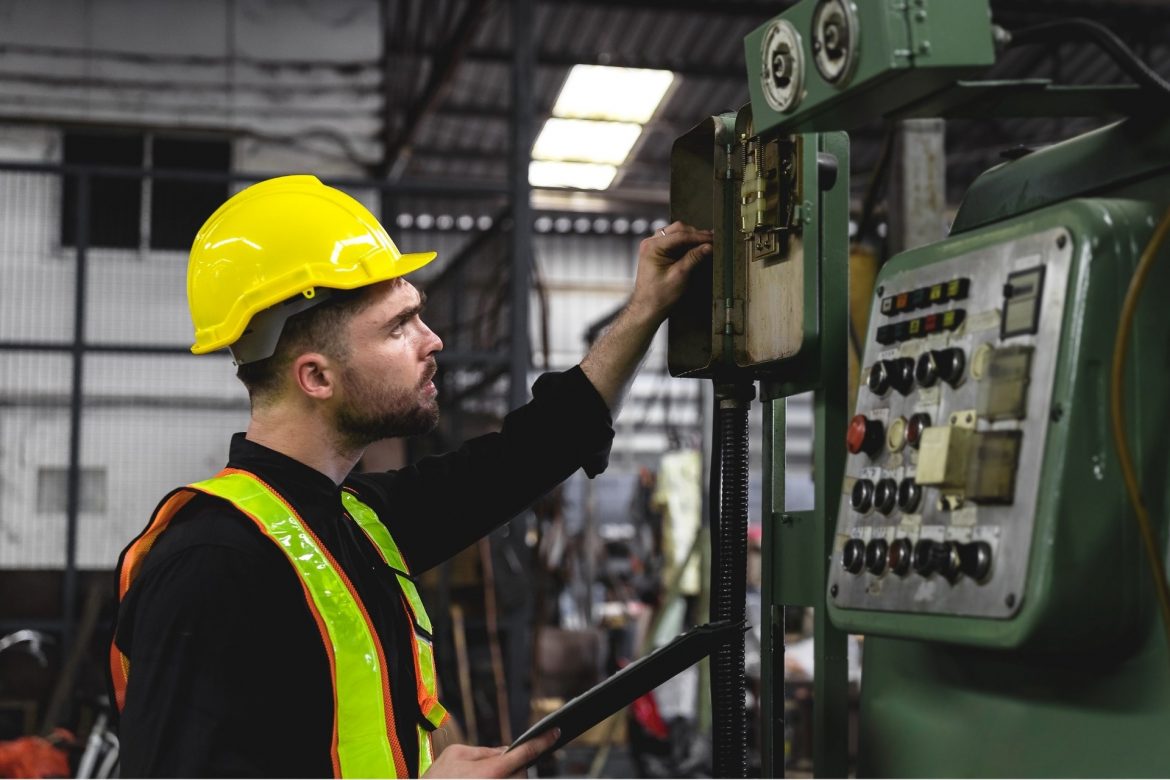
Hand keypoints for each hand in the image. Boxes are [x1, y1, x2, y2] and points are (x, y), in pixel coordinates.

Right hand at [422, 728, 559, 777]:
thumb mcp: (455, 755)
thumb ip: (483, 751)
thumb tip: (505, 751)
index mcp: (489, 772)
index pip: (523, 753)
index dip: (542, 742)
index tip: (554, 733)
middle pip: (523, 773)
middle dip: (517, 765)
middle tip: (499, 765)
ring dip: (510, 776)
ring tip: (485, 775)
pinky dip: (505, 779)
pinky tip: (488, 777)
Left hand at [629, 221, 712, 321]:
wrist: (647, 308)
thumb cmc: (659, 296)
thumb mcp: (680, 275)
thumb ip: (694, 258)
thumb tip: (708, 246)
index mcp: (652, 247)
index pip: (681, 235)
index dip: (699, 236)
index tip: (713, 239)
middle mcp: (650, 243)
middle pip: (678, 229)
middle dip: (696, 234)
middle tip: (712, 240)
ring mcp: (653, 247)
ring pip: (676, 233)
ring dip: (691, 237)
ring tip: (706, 244)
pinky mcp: (657, 252)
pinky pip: (673, 241)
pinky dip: (685, 243)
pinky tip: (695, 248)